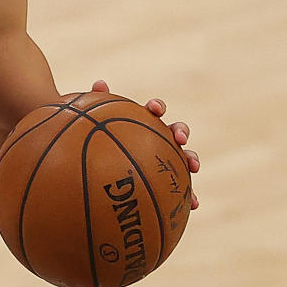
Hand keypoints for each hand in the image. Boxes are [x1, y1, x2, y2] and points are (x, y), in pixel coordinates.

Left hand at [91, 79, 198, 208]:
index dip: (156, 107)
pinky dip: (189, 194)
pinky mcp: (167, 180)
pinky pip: (181, 187)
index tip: (153, 109)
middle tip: (179, 138)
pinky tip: (194, 204)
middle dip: (181, 131)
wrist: (99, 157)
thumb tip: (100, 82)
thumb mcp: (93, 122)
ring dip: (192, 159)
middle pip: (175, 130)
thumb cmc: (97, 137)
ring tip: (194, 167)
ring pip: (184, 157)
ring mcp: (165, 158)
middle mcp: (158, 138)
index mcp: (143, 121)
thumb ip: (97, 103)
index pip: (153, 110)